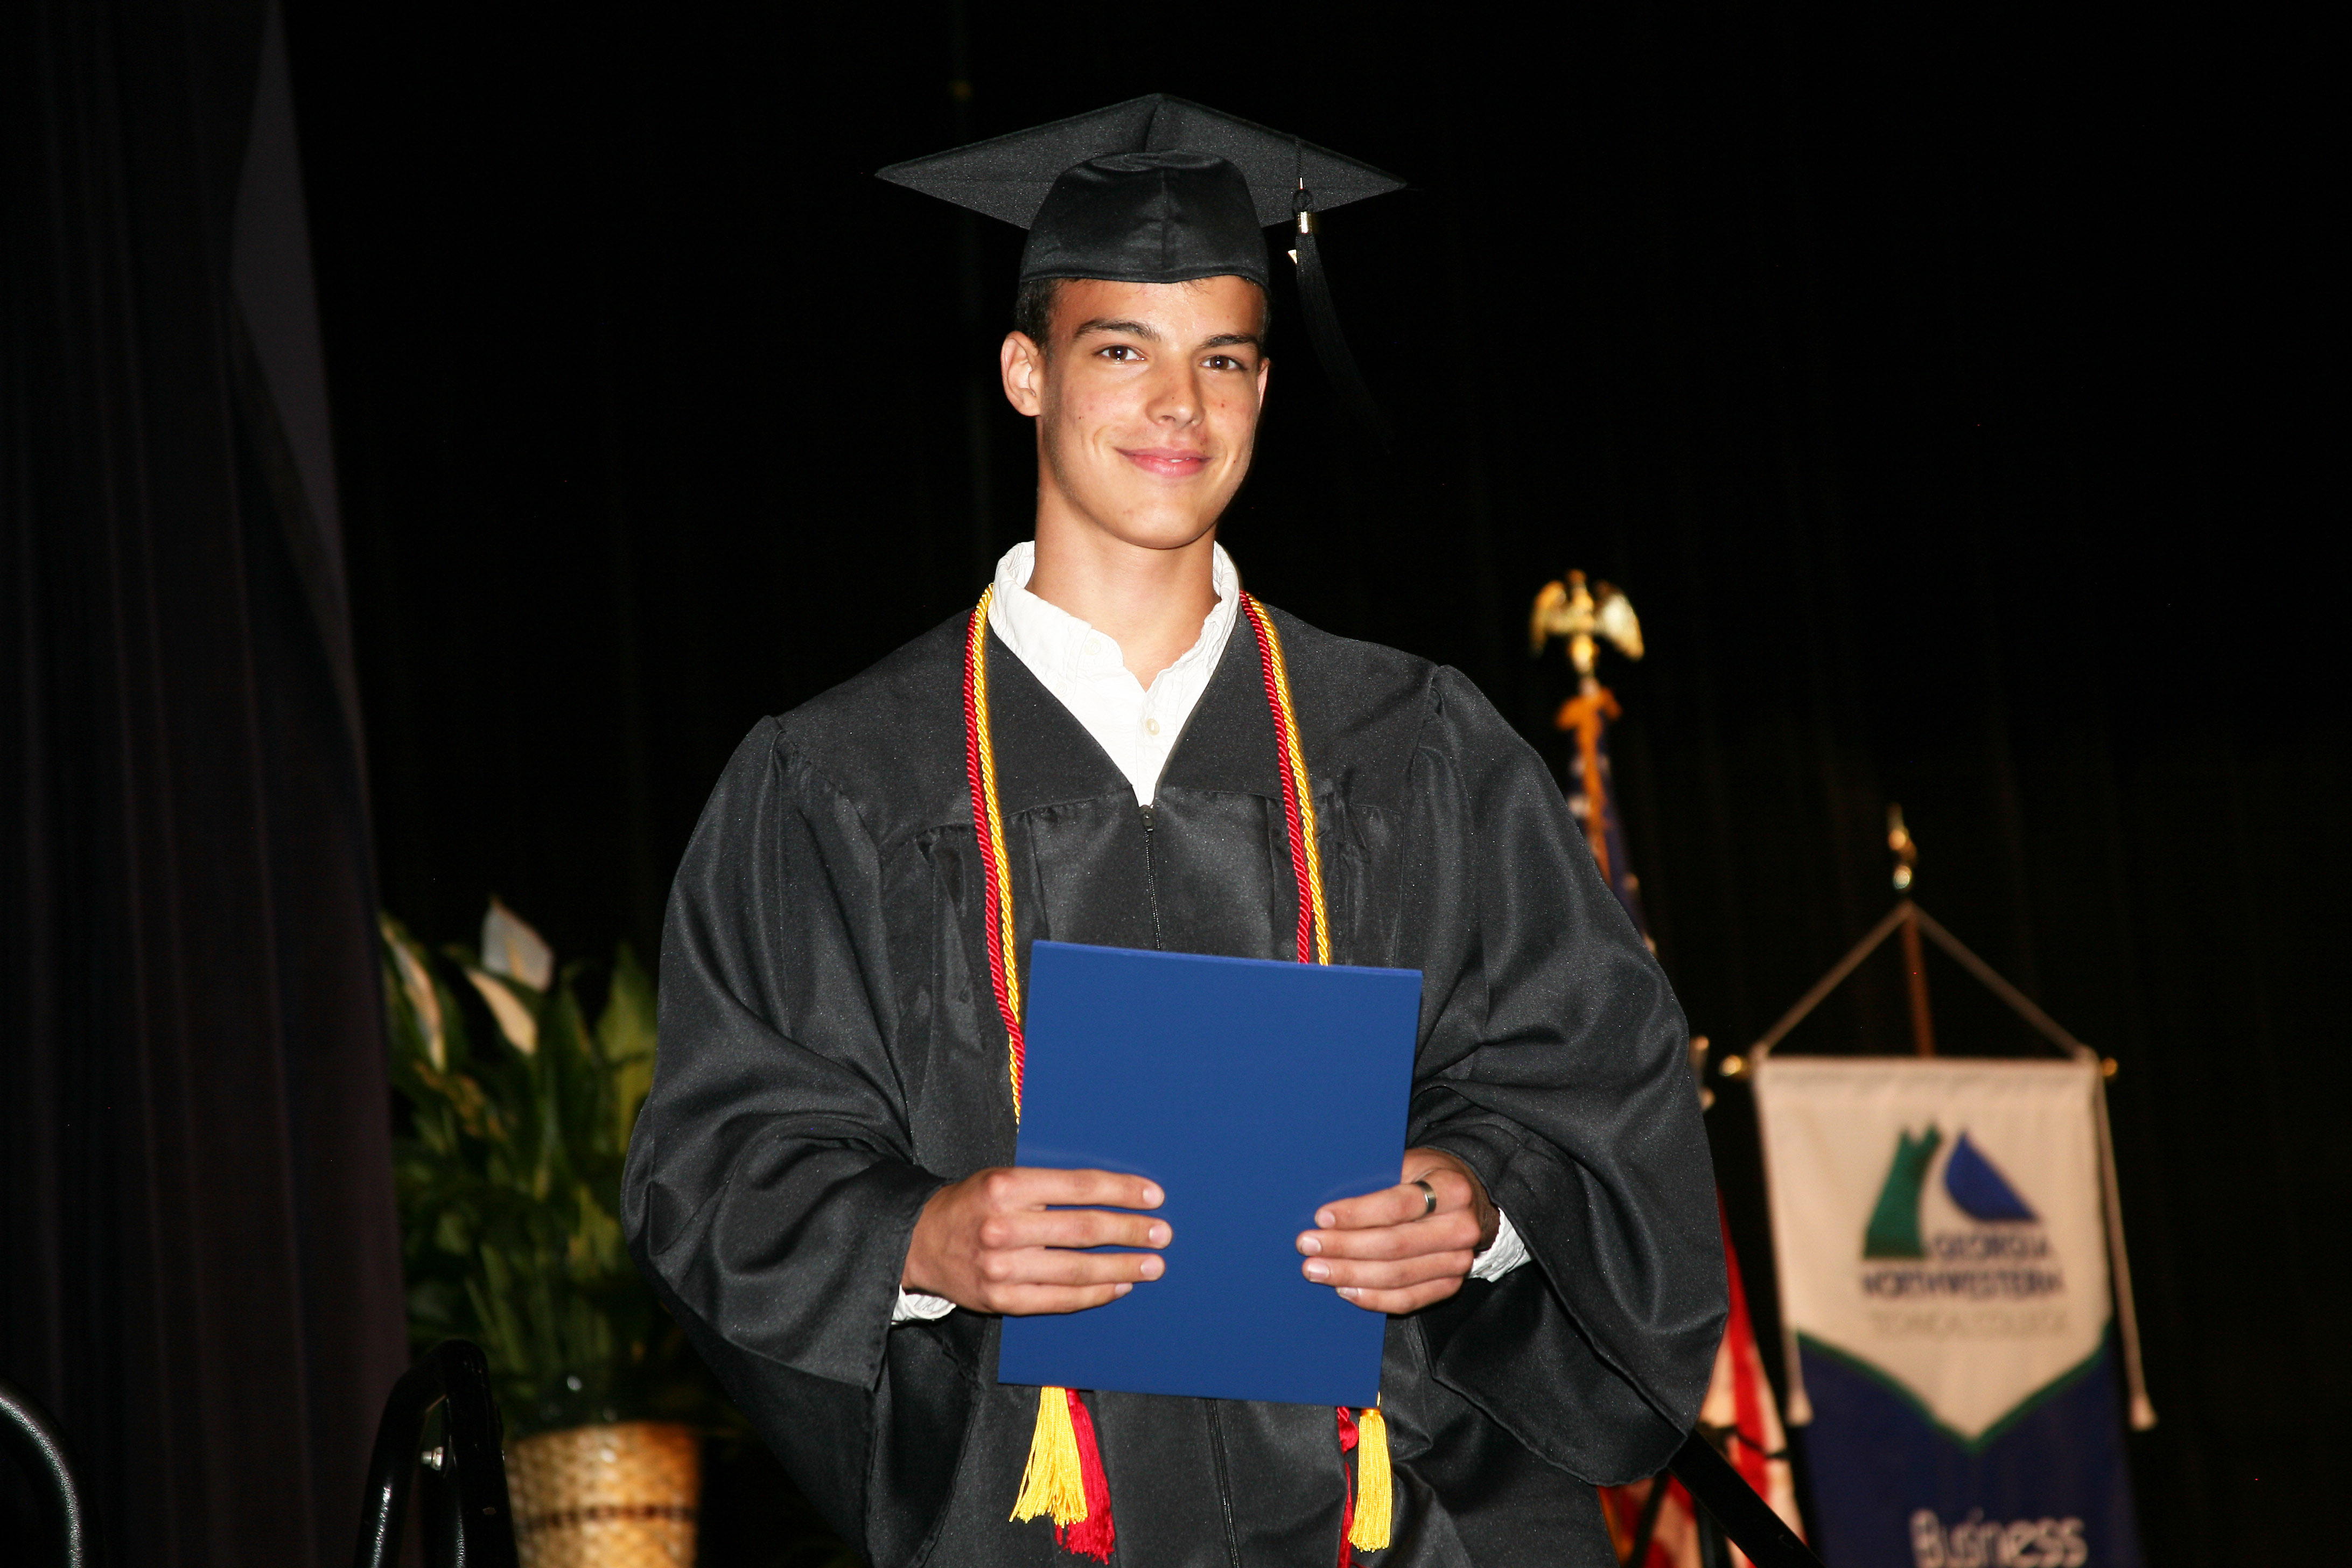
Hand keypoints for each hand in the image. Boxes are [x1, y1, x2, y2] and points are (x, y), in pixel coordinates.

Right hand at [903, 1167, 1170, 1315]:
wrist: (919, 1241)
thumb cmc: (972, 1204)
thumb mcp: (1002, 1178)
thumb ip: (1049, 1186)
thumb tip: (1111, 1194)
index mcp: (1006, 1186)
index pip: (1078, 1187)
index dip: (1120, 1191)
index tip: (1153, 1195)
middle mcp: (1003, 1226)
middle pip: (1083, 1230)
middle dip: (1129, 1232)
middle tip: (1161, 1233)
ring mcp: (1001, 1268)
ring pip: (1075, 1270)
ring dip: (1120, 1268)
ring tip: (1151, 1265)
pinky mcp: (1000, 1300)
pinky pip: (1058, 1300)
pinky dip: (1093, 1295)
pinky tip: (1117, 1287)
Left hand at [1297, 1148, 1498, 1313]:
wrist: (1468, 1202)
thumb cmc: (1427, 1178)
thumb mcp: (1409, 1164)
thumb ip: (1377, 1180)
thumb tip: (1327, 1204)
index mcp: (1452, 1190)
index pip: (1398, 1205)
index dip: (1357, 1214)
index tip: (1321, 1217)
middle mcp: (1461, 1228)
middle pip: (1395, 1244)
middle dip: (1345, 1247)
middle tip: (1308, 1246)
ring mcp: (1459, 1261)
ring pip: (1398, 1276)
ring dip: (1351, 1275)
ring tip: (1317, 1270)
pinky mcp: (1450, 1284)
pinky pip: (1408, 1299)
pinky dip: (1373, 1298)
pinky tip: (1345, 1290)